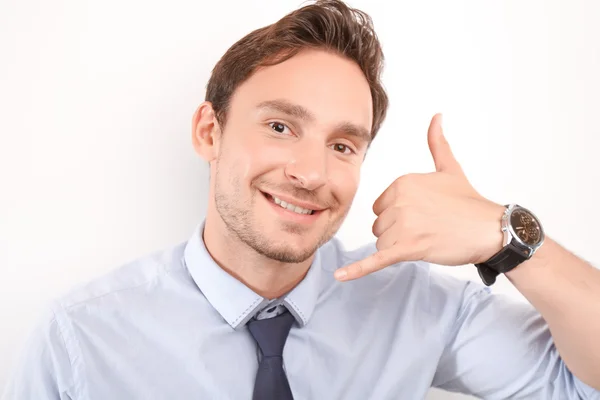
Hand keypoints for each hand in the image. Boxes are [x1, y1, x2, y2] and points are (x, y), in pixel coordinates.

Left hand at [334, 114, 505, 281]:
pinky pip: (377, 260)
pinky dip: (358, 270)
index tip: (422, 216)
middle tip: (428, 229)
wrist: (491, 228)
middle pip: (380, 227)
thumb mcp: (449, 168)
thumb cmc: (469, 202)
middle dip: (398, 233)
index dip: (398, 217)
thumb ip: (436, 143)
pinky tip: (340, 276)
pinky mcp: (408, 248)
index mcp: (402, 182)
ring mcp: (404, 225)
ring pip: (383, 244)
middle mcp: (400, 201)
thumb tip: (436, 117)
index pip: (381, 208)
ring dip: (401, 248)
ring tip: (428, 240)